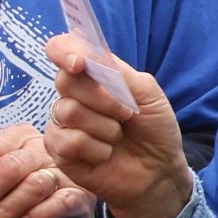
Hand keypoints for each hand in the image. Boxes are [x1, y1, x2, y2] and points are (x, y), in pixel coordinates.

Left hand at [0, 123, 95, 217]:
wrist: (77, 187)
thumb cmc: (29, 179)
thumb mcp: (5, 163)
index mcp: (20, 137)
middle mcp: (42, 151)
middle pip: (11, 167)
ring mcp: (63, 172)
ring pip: (33, 186)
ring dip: (5, 210)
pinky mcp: (80, 196)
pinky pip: (61, 203)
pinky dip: (39, 215)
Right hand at [42, 32, 192, 217]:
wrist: (159, 169)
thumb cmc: (153, 128)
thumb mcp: (147, 94)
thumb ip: (118, 72)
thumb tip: (88, 56)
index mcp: (91, 75)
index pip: (61, 48)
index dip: (65, 51)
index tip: (81, 64)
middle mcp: (72, 95)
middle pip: (66, 81)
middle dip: (103, 98)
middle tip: (126, 114)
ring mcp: (62, 122)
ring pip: (69, 112)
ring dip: (105, 126)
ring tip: (118, 136)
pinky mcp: (59, 150)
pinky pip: (69, 141)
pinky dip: (97, 149)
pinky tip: (106, 154)